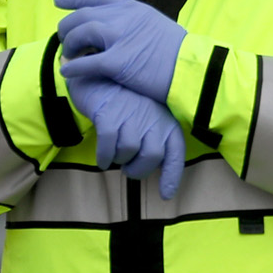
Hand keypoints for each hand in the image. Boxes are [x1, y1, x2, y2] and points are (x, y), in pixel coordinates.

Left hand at [55, 0, 186, 102]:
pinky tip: (67, 72)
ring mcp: (120, 39)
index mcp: (132, 7)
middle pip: (82, 15)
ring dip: (69, 44)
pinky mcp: (118, 63)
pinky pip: (86, 63)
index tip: (58, 2)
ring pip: (80, 34)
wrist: (191, 68)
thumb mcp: (154, 23)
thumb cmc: (176, 50)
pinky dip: (73, 67)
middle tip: (63, 38)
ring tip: (67, 54)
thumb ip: (132, 21)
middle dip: (67, 26)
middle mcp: (123, 18)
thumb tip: (114, 26)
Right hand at [64, 71, 185, 199]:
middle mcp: (151, 117)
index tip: (165, 195)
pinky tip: (102, 159)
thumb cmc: (124, 103)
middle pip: (152, 155)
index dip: (172, 176)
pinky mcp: (109, 115)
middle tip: (128, 169)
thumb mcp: (146, 118)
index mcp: (164, 119)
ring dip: (119, 160)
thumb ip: (154, 139)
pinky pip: (109, 147)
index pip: (175, 151)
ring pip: (128, 151)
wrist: (98, 78)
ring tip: (114, 155)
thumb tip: (155, 172)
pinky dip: (104, 157)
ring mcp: (130, 114)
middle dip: (138, 170)